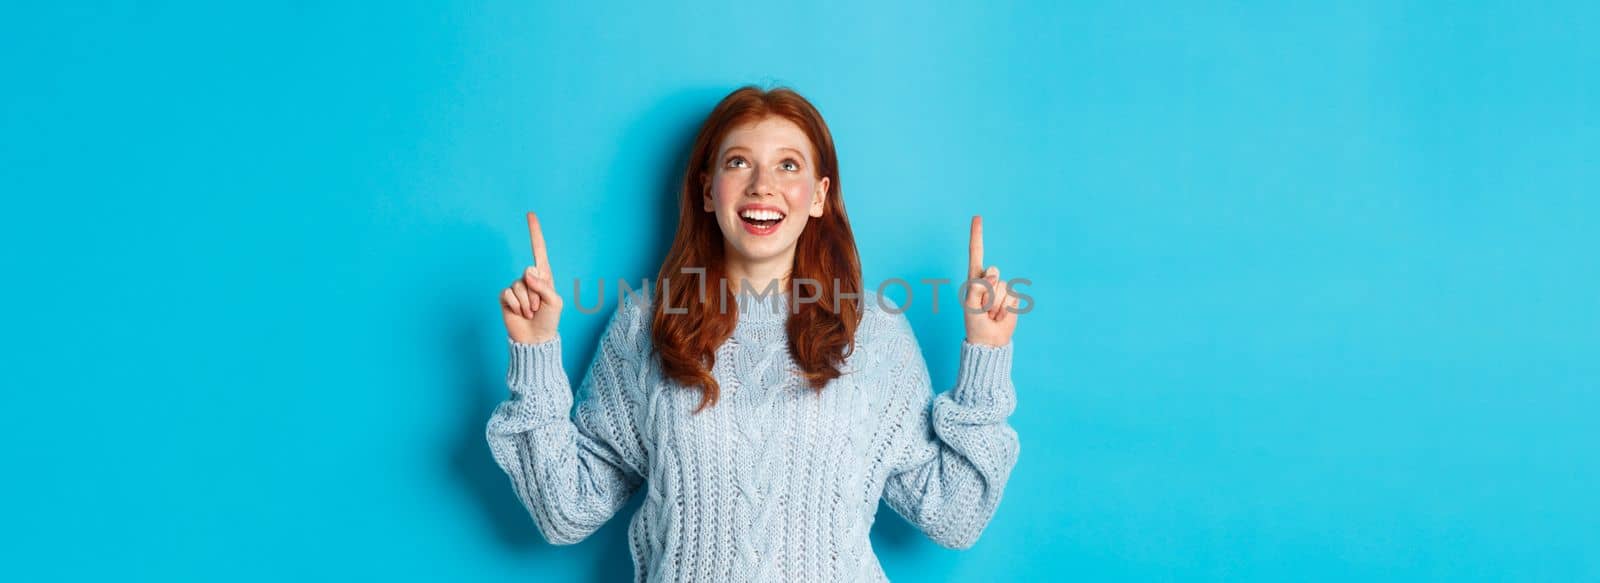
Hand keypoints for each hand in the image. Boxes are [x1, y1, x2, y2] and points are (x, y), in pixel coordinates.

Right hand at [500, 212, 563, 343]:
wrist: (535, 339)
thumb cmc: (549, 320)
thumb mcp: (554, 302)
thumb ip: (543, 285)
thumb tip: (527, 270)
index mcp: (544, 276)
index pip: (539, 250)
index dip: (534, 233)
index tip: (530, 214)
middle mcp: (529, 279)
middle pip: (529, 273)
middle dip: (536, 293)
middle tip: (539, 308)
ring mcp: (517, 287)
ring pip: (518, 286)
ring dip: (527, 303)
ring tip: (530, 313)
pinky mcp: (505, 297)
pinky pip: (508, 294)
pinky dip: (516, 306)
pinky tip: (519, 313)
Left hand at [962, 215, 1020, 346]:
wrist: (990, 341)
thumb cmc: (975, 324)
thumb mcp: (970, 306)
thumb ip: (978, 287)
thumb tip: (994, 273)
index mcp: (973, 279)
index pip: (976, 253)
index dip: (977, 235)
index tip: (977, 216)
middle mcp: (988, 280)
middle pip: (992, 272)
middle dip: (987, 291)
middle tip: (982, 308)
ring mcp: (1001, 288)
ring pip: (1002, 287)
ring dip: (995, 305)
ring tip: (990, 314)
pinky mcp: (1013, 297)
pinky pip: (1012, 296)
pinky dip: (1004, 309)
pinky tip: (999, 315)